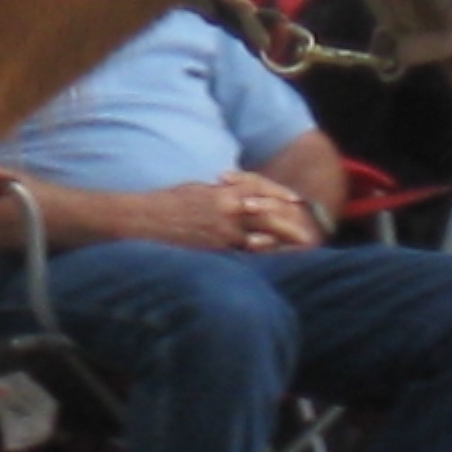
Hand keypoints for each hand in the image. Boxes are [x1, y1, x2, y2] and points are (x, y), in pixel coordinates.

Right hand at [124, 174, 317, 252]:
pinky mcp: (214, 250)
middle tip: (308, 230)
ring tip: (299, 249)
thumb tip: (234, 196)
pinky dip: (260, 256)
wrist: (142, 220)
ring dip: (281, 242)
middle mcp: (226, 210)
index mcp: (222, 192)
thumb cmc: (166, 204)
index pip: (260, 190)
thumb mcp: (196, 190)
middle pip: (268, 214)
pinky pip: (243, 254)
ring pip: (260, 236)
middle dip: (290, 221)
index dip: (280, 195)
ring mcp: (221, 232)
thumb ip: (219, 194)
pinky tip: (273, 261)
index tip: (296, 201)